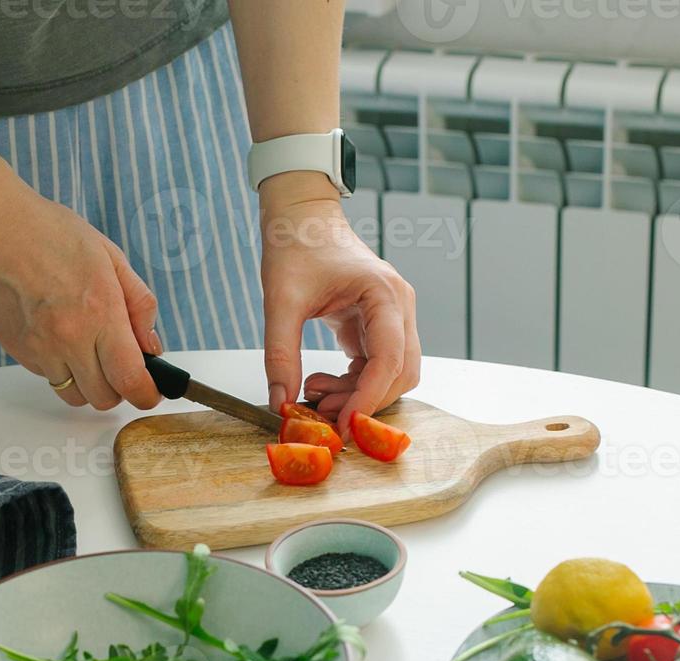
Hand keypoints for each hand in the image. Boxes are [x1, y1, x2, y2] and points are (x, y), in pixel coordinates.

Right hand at [0, 178, 161, 410]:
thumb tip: (152, 346)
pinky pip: (49, 378)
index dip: (146, 394)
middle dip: (119, 389)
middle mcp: (70, 337)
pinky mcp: (19, 352)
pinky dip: (62, 369)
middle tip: (121, 367)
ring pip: (75, 396)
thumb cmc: (50, 234)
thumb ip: (140, 304)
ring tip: (89, 354)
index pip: (130, 379)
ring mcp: (41, 349)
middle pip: (104, 398)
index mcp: (101, 311)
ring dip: (89, 385)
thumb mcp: (111, 257)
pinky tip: (60, 338)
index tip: (151, 392)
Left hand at [258, 174, 419, 440]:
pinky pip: (376, 366)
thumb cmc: (296, 245)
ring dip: (357, 394)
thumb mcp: (280, 301)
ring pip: (392, 374)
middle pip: (400, 373)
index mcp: (384, 294)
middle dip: (364, 401)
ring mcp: (394, 316)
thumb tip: (280, 400)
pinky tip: (320, 382)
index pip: (390, 358)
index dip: (369, 397)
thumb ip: (279, 353)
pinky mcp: (379, 325)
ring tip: (312, 391)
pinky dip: (353, 384)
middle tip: (321, 414)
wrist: (302, 218)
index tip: (344, 425)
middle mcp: (399, 306)